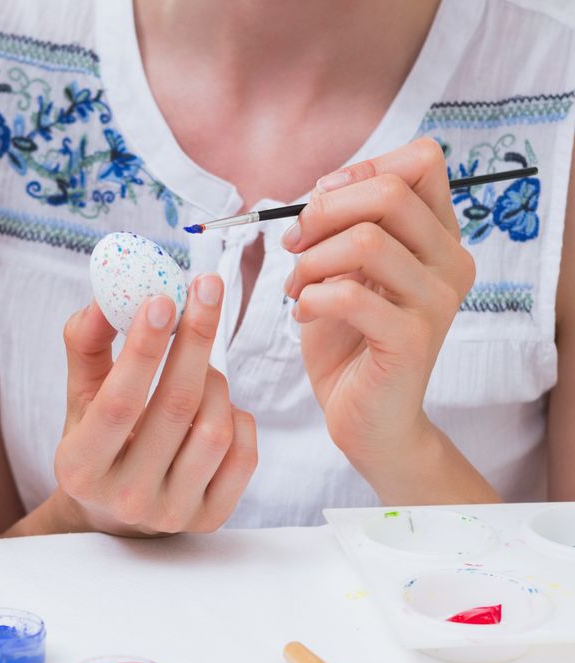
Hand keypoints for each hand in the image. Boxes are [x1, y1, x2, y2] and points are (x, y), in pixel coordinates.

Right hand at [50, 275, 256, 535]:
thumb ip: (85, 344)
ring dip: (217, 382)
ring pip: (215, 430)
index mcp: (80, 467)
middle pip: (175, 408)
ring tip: (203, 368)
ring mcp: (170, 513)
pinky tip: (218, 408)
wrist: (114, 510)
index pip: (118, 404)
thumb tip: (106, 296)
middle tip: (207, 288)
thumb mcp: (80, 395)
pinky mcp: (208, 520)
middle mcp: (124, 497)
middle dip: (196, 340)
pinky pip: (243, 456)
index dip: (143, 349)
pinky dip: (238, 418)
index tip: (163, 299)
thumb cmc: (99, 439)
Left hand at [283, 137, 475, 475]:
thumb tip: (322, 191)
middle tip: (294, 247)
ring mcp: (436, 301)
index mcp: (439, 238)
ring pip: (365, 240)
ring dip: (312, 260)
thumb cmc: (350, 345)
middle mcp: (449, 263)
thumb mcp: (343, 275)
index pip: (421, 162)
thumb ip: (343, 229)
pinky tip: (304, 313)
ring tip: (296, 289)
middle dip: (323, 213)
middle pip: (390, 192)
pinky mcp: (411, 340)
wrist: (366, 419)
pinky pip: (351, 295)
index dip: (360, 172)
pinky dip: (312, 297)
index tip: (318, 208)